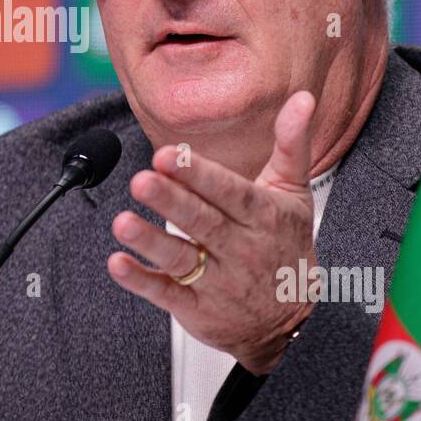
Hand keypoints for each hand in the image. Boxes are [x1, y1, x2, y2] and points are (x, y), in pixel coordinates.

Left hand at [108, 90, 317, 374]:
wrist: (295, 323)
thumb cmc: (288, 245)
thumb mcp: (295, 193)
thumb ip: (292, 144)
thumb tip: (302, 97)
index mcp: (261, 215)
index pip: (228, 191)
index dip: (198, 174)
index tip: (168, 154)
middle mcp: (239, 248)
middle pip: (201, 222)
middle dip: (171, 200)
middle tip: (141, 181)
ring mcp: (217, 281)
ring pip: (181, 258)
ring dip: (150, 241)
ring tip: (122, 222)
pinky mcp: (197, 308)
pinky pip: (166, 294)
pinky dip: (141, 281)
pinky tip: (118, 263)